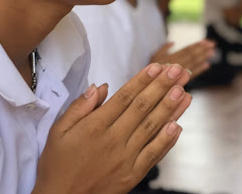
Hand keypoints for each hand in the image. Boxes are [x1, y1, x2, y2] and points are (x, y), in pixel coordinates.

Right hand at [34, 63, 191, 193]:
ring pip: (152, 128)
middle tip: (179, 71)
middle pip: (143, 108)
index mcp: (95, 126)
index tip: (157, 67)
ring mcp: (126, 158)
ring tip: (184, 92)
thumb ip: (79, 107)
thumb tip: (99, 87)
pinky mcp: (132, 175)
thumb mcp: (58, 130)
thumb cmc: (57, 164)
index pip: (125, 97)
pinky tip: (178, 126)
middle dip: (162, 87)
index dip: (142, 80)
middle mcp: (114, 139)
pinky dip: (167, 141)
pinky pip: (154, 155)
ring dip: (170, 109)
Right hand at [151, 40, 215, 78]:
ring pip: (193, 64)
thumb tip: (173, 42)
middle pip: (191, 56)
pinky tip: (207, 65)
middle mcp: (175, 66)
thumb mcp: (153, 58)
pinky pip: (192, 75)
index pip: (185, 50)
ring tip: (212, 52)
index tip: (206, 41)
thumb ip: (163, 49)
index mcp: (169, 58)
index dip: (196, 46)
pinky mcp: (181, 82)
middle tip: (212, 44)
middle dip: (202, 50)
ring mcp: (179, 74)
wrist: (149, 86)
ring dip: (203, 58)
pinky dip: (200, 69)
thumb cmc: (151, 71)